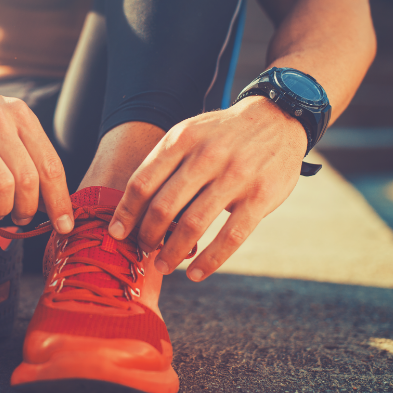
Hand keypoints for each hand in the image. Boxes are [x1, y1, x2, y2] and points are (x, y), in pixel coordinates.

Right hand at [0, 81, 73, 232]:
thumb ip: (24, 154)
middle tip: (20, 218)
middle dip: (28, 209)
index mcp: (18, 113)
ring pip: (1, 185)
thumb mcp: (0, 124)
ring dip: (2, 210)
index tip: (64, 226)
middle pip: (28, 178)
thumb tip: (49, 202)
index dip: (60, 201)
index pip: (50, 164)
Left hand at [108, 96, 306, 280]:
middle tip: (143, 249)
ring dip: (172, 253)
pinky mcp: (261, 196)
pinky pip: (230, 237)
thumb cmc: (221, 135)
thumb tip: (134, 208)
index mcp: (181, 140)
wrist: (277, 118)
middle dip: (147, 235)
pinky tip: (196, 274)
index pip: (142, 182)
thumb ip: (164, 164)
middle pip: (163, 207)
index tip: (116, 233)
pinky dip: (210, 261)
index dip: (126, 212)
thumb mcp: (189, 133)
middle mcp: (206, 156)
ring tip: (163, 266)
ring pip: (193, 225)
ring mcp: (235, 176)